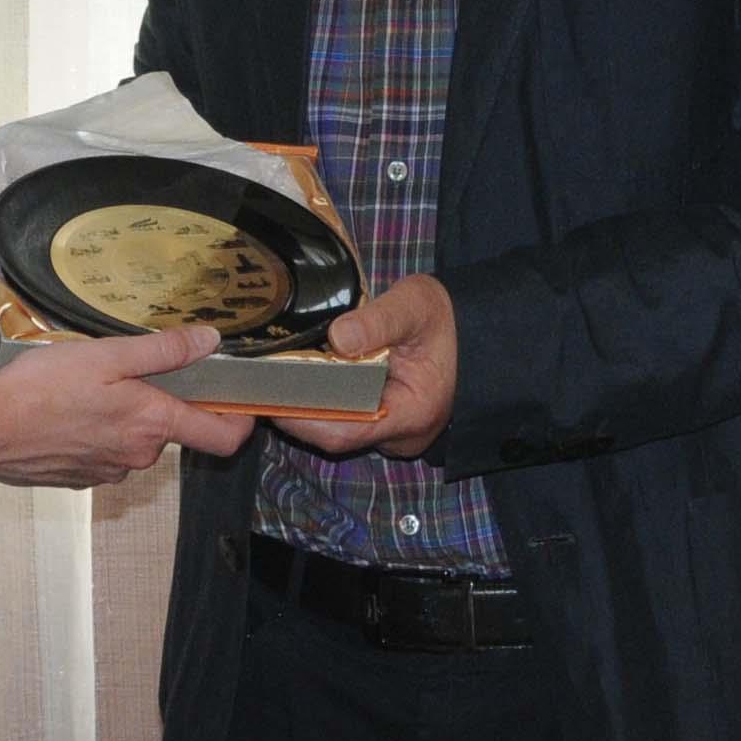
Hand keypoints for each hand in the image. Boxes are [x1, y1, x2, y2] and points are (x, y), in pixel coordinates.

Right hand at [0, 325, 257, 488]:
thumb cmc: (40, 389)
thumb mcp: (106, 356)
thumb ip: (163, 351)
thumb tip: (209, 342)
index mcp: (152, 424)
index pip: (222, 438)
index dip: (240, 419)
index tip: (239, 400)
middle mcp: (138, 456)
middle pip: (170, 431)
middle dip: (157, 402)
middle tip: (125, 370)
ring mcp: (108, 472)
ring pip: (134, 441)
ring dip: (122, 417)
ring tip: (86, 389)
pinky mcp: (81, 479)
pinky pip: (104, 452)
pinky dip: (95, 432)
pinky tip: (67, 412)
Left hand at [276, 276, 458, 459]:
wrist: (477, 332)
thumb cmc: (446, 318)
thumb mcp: (416, 305)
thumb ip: (379, 320)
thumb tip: (338, 336)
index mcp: (414, 413)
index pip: (346, 431)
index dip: (304, 417)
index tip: (270, 395)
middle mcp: (403, 436)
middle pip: (337, 435)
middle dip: (299, 412)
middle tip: (263, 384)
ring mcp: (396, 434)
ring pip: (341, 431)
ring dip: (310, 408)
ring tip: (275, 380)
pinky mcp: (388, 425)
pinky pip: (349, 421)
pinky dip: (326, 403)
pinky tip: (302, 381)